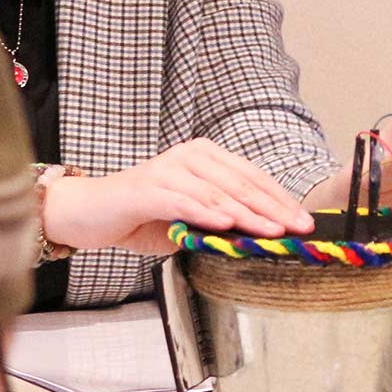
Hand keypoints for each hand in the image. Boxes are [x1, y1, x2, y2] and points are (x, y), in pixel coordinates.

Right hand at [43, 139, 313, 256]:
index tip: (304, 220)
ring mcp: (169, 169)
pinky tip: (228, 224)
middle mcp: (190, 156)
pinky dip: (208, 213)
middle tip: (299, 228)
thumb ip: (218, 221)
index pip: (252, 177)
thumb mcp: (188, 219)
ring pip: (218, 193)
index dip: (280, 199)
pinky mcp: (148, 188)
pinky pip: (185, 201)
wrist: (87, 214)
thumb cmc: (140, 217)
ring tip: (273, 231)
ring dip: (249, 214)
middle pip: (242, 183)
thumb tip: (258, 236)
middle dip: (274, 208)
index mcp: (205, 156)